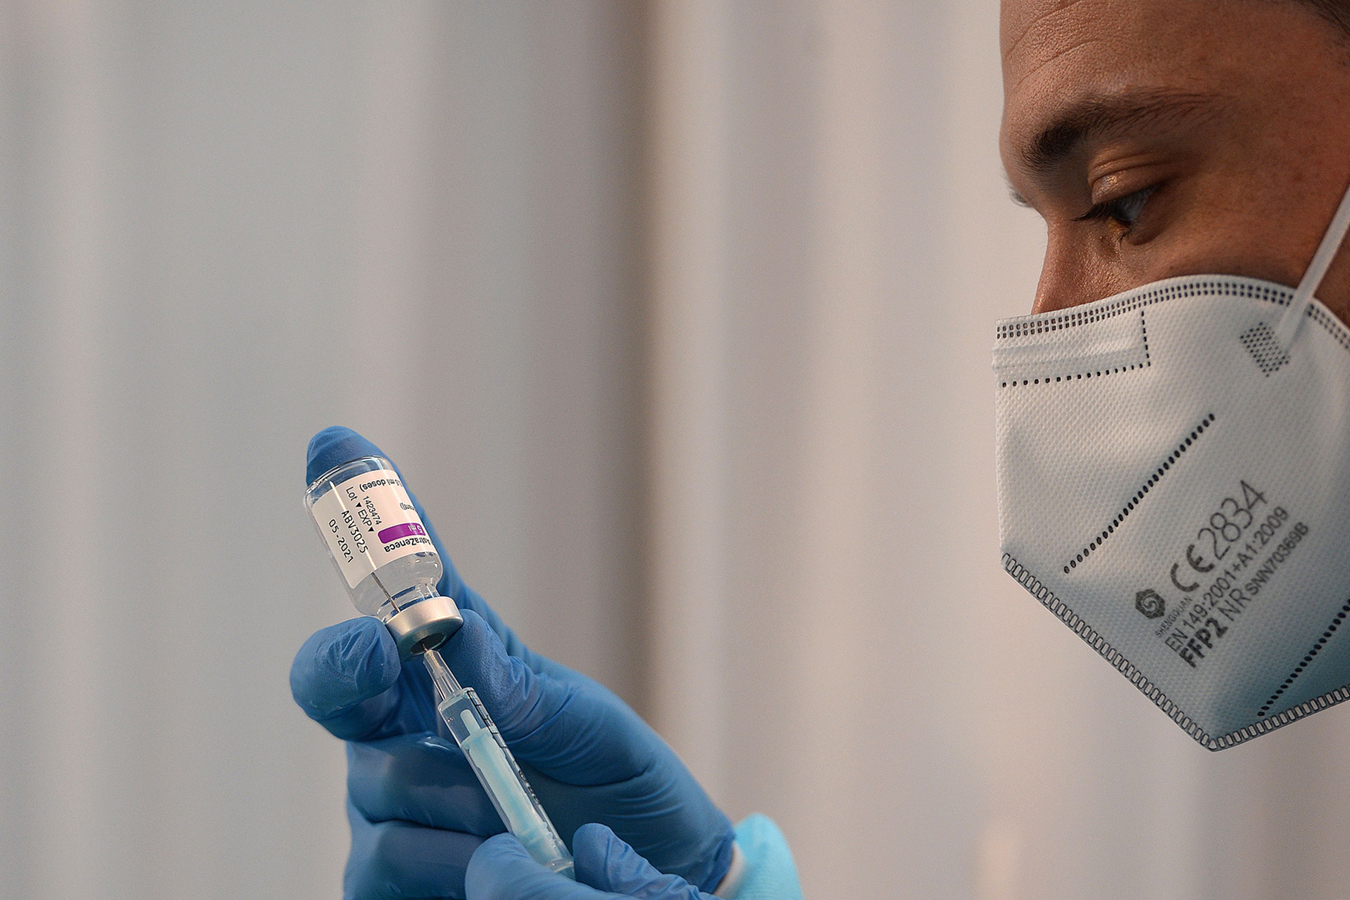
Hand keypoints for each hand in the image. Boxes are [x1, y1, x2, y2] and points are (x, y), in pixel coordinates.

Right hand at [290, 427, 733, 899]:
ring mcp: (385, 807)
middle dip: (376, 684)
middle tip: (458, 719)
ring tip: (524, 825)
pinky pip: (376, 870)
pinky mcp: (386, 880)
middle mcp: (401, 732)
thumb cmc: (621, 788)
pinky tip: (489, 867)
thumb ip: (515, 683)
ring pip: (373, 792)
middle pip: (339, 684)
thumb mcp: (587, 721)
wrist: (657, 877)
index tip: (335, 449)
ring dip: (457, 808)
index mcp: (450, 671)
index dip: (355, 518)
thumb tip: (449, 634)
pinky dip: (441, 871)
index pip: (387, 589)